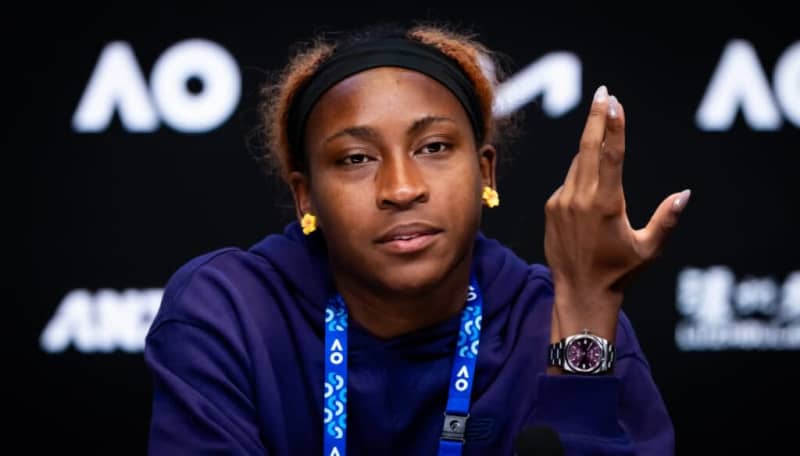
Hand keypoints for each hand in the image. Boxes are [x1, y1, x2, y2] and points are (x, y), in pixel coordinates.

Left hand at [544, 85, 690, 342]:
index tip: (614, 102)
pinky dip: (580, 176)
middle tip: (603, 92)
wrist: (578, 291)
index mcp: (606, 203)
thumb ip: (667, 219)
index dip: (612, 125)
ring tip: (601, 127)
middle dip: (596, 118)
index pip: (610, 155)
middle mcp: (580, 198)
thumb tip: (685, 193)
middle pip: (588, 148)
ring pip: (577, 164)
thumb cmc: (619, 272)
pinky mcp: (551, 207)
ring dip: (589, 146)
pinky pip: (568, 182)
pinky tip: (591, 189)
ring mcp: (561, 201)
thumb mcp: (649, 249)